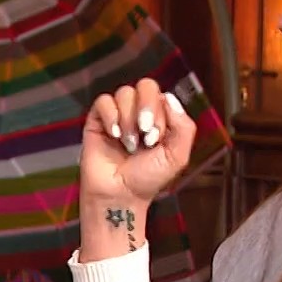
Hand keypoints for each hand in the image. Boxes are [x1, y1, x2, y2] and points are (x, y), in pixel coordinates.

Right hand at [81, 78, 197, 207]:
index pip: (163, 95)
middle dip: (147, 107)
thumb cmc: (148, 178)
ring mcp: (118, 114)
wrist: (120, 195)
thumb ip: (184, 126)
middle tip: (145, 134)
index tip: (156, 139)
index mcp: (160, 117)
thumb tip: (169, 97)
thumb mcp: (177, 156)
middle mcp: (139, 112)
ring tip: (129, 144)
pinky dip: (110, 116)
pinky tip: (114, 135)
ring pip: (125, 93)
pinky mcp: (98, 120)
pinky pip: (103, 101)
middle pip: (146, 85)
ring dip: (129, 119)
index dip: (160, 113)